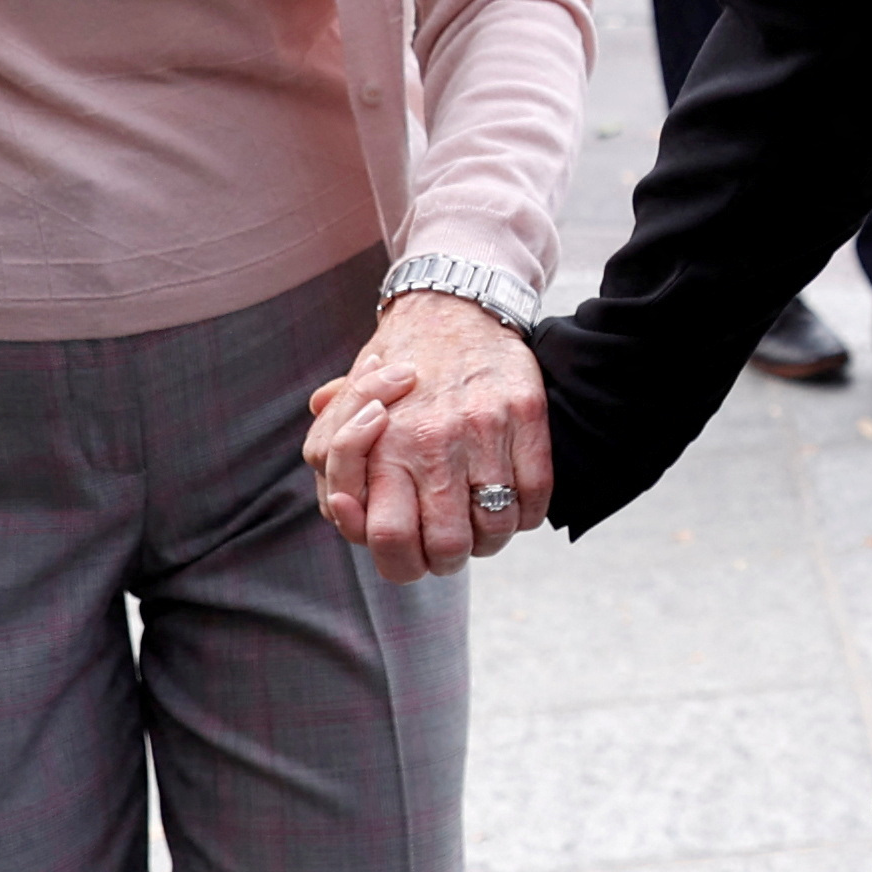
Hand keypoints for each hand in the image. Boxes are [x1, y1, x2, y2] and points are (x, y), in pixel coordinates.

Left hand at [299, 294, 555, 582]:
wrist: (451, 308)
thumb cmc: (394, 370)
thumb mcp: (345, 411)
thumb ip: (335, 464)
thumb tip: (344, 509)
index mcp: (382, 446)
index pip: (388, 540)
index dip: (400, 563)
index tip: (410, 549)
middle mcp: (431, 441)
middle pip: (447, 548)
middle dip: (447, 560)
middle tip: (448, 542)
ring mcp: (483, 429)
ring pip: (496, 529)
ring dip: (489, 538)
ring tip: (480, 519)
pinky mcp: (526, 414)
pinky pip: (536, 496)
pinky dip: (525, 512)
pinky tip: (511, 497)